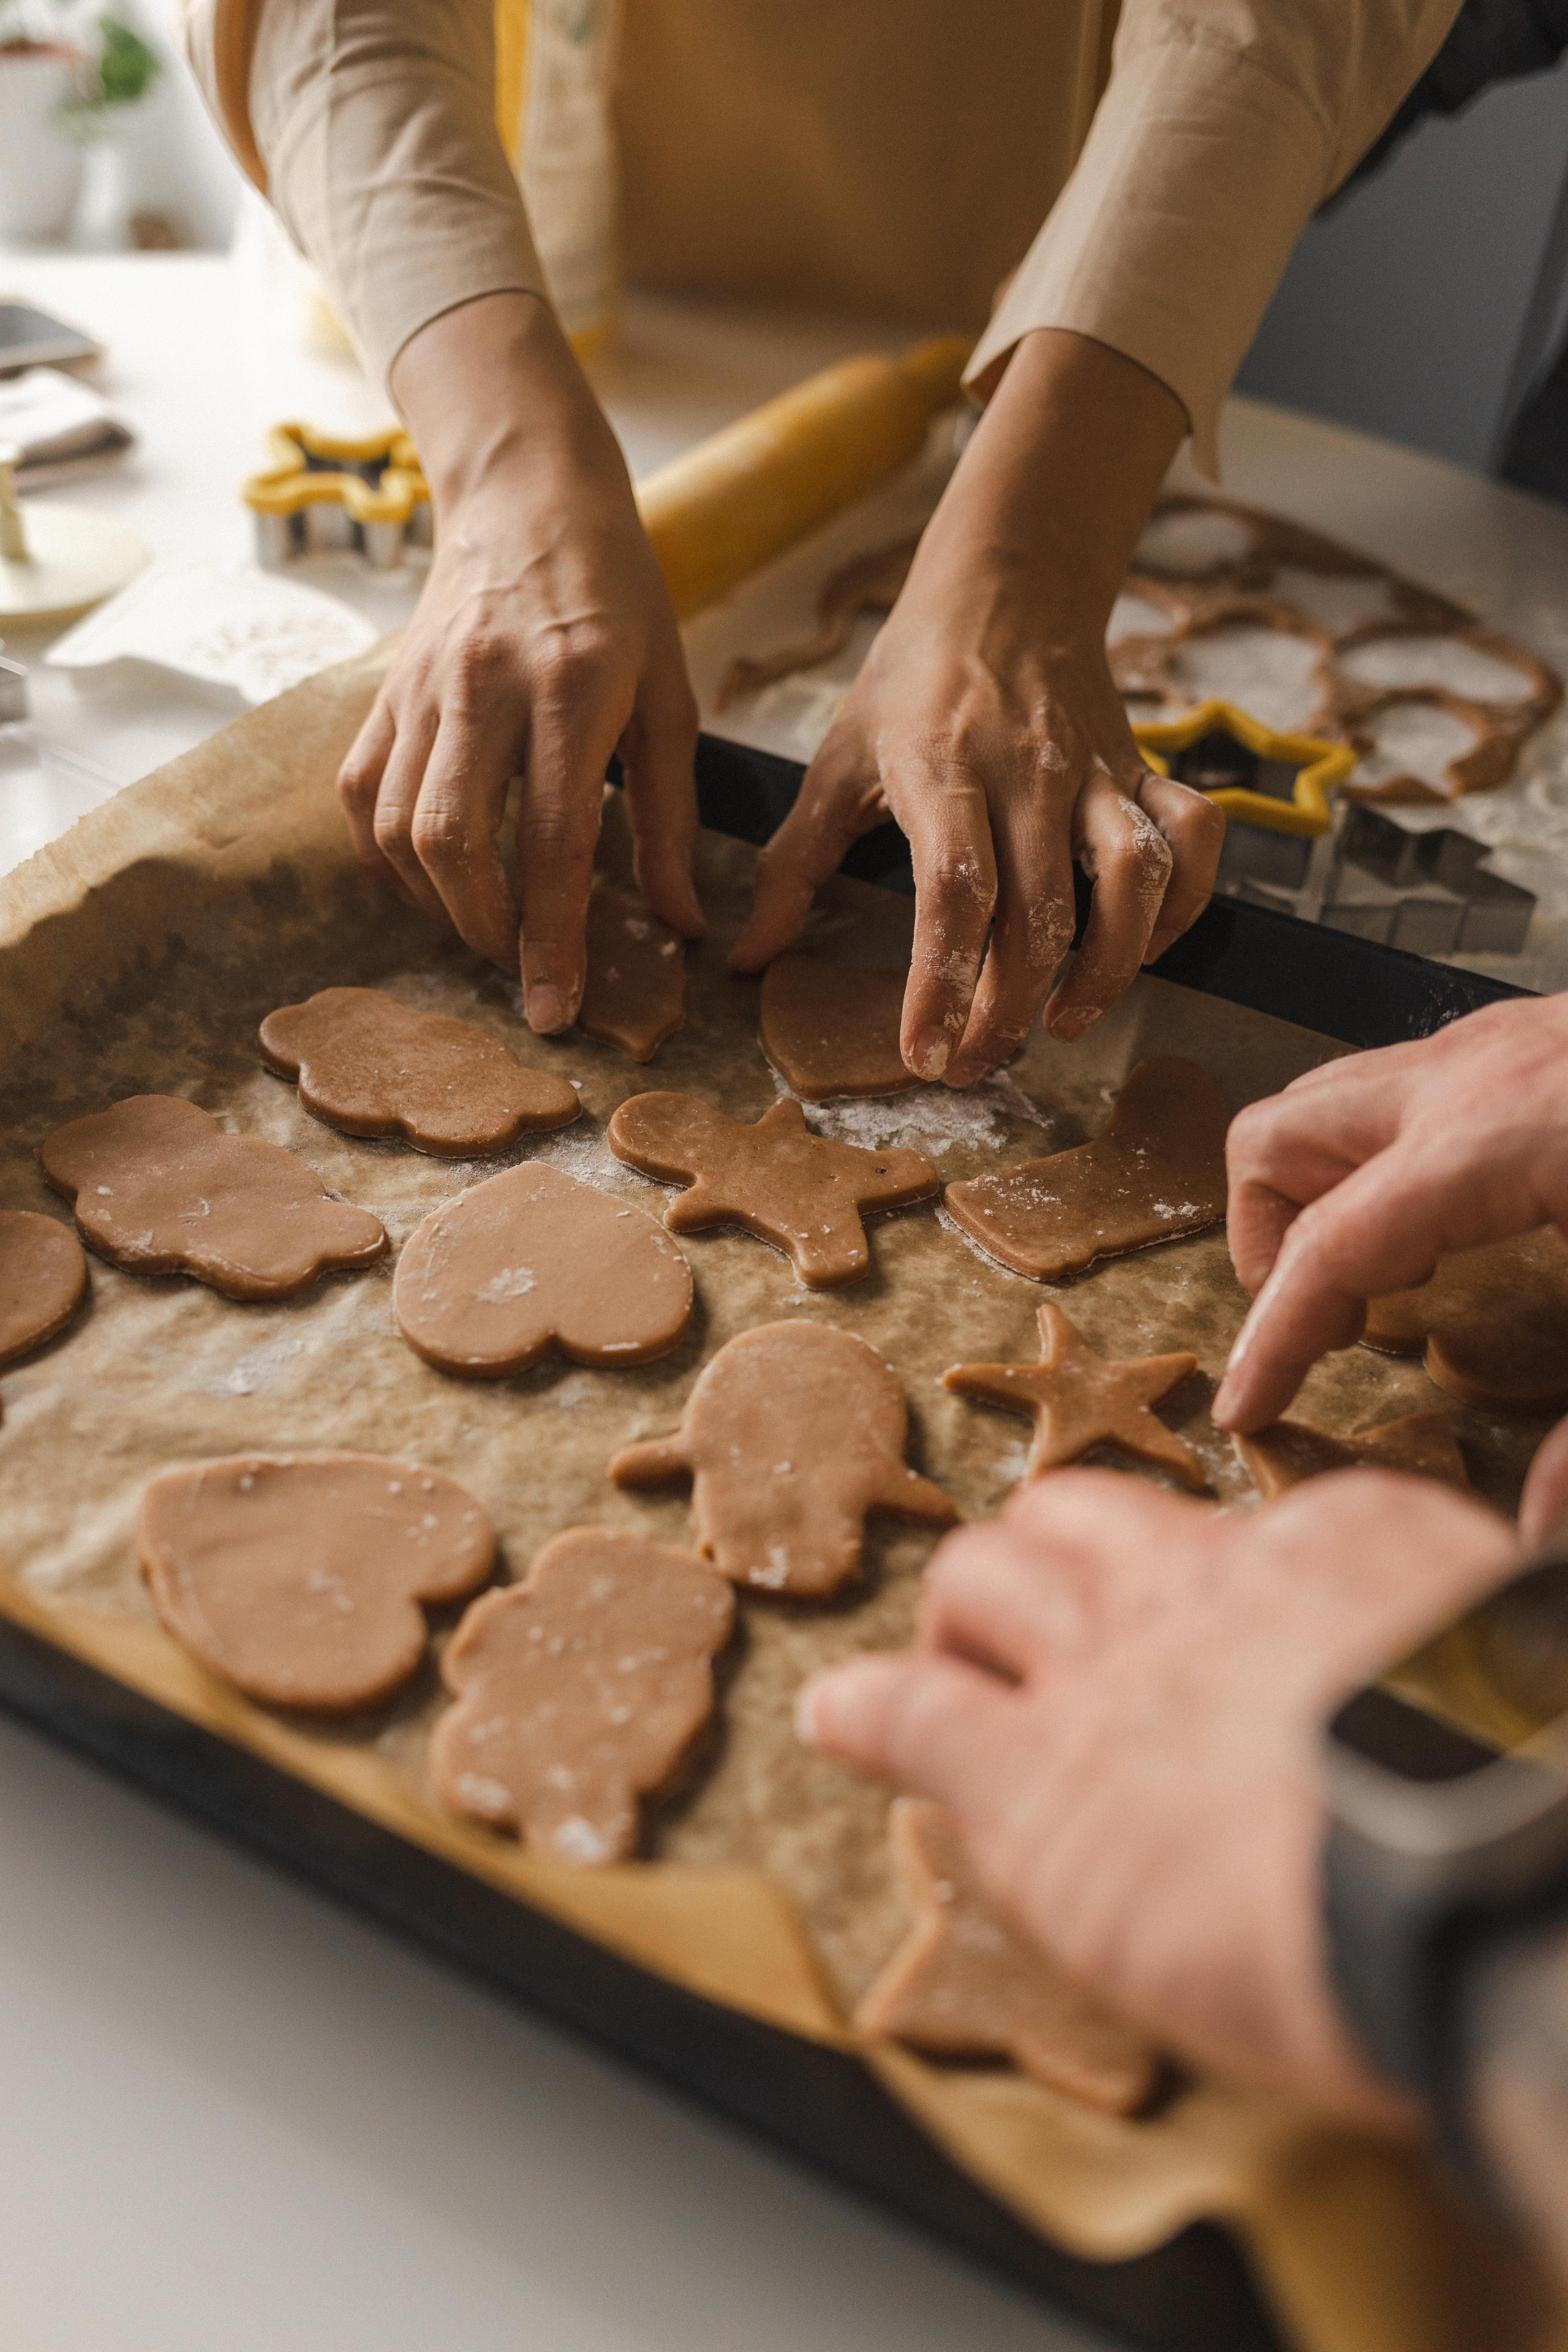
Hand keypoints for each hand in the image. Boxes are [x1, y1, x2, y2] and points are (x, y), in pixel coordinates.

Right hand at [338, 293, 702, 1033]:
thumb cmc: (619, 597)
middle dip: (483, 930)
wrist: (527, 493)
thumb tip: (676, 926)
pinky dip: (389, 859)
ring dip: (437, 903)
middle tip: (521, 970)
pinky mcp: (384, 692)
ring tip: (486, 929)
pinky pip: (363, 796)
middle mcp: (485, 685)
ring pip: (397, 826)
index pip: (553, 838)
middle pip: (453, 840)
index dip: (552, 936)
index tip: (555, 1010)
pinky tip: (432, 882)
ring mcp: (422, 687)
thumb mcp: (671, 698)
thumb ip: (671, 817)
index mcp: (574, 685)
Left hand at [729, 330, 1223, 1085]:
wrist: (1004, 586)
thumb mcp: (834, 762)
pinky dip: (1182, 906)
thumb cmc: (911, 682)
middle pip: (1040, 912)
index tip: (925, 1054)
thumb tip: (745, 959)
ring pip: (1133, 880)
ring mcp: (1096, 770)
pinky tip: (1139, 951)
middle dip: (1010, 1009)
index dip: (942, 984)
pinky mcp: (1144, 769)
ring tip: (1066, 1021)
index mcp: (942, 770)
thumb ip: (792, 867)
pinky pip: (1194, 841)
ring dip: (1108, 968)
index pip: (953, 894)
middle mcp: (1027, 772)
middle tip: (975, 1065)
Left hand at [799, 1468, 1520, 2118]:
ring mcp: (1108, 1669)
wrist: (1476, 1881)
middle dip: (1052, 1557)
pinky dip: (868, 1708)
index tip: (1213, 1622)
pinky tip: (836, 1718)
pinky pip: (914, 1710)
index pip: (1242, 1526)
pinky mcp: (1031, 1779)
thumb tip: (1545, 1521)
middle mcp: (1208, 1580)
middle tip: (1043, 1621)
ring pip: (985, 1579)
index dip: (1211, 1578)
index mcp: (1344, 1544)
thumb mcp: (1540, 1648)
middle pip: (1082, 1517)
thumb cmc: (1530, 1792)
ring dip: (963, 1616)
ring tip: (951, 1662)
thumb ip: (1512, 1581)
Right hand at [1214, 996, 1567, 1430]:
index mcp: (1490, 1141)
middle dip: (1269, 1242)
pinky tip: (1458, 1225)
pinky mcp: (1522, 1036)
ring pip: (1327, 1103)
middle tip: (1333, 1322)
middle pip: (1275, 1142)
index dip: (1272, 1340)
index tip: (1246, 1408)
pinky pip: (1397, 1091)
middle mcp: (1467, 1077)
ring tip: (1392, 1278)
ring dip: (1323, 1195)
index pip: (1328, 1247)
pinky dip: (1384, 1163)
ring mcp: (1490, 1044)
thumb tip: (1541, 1523)